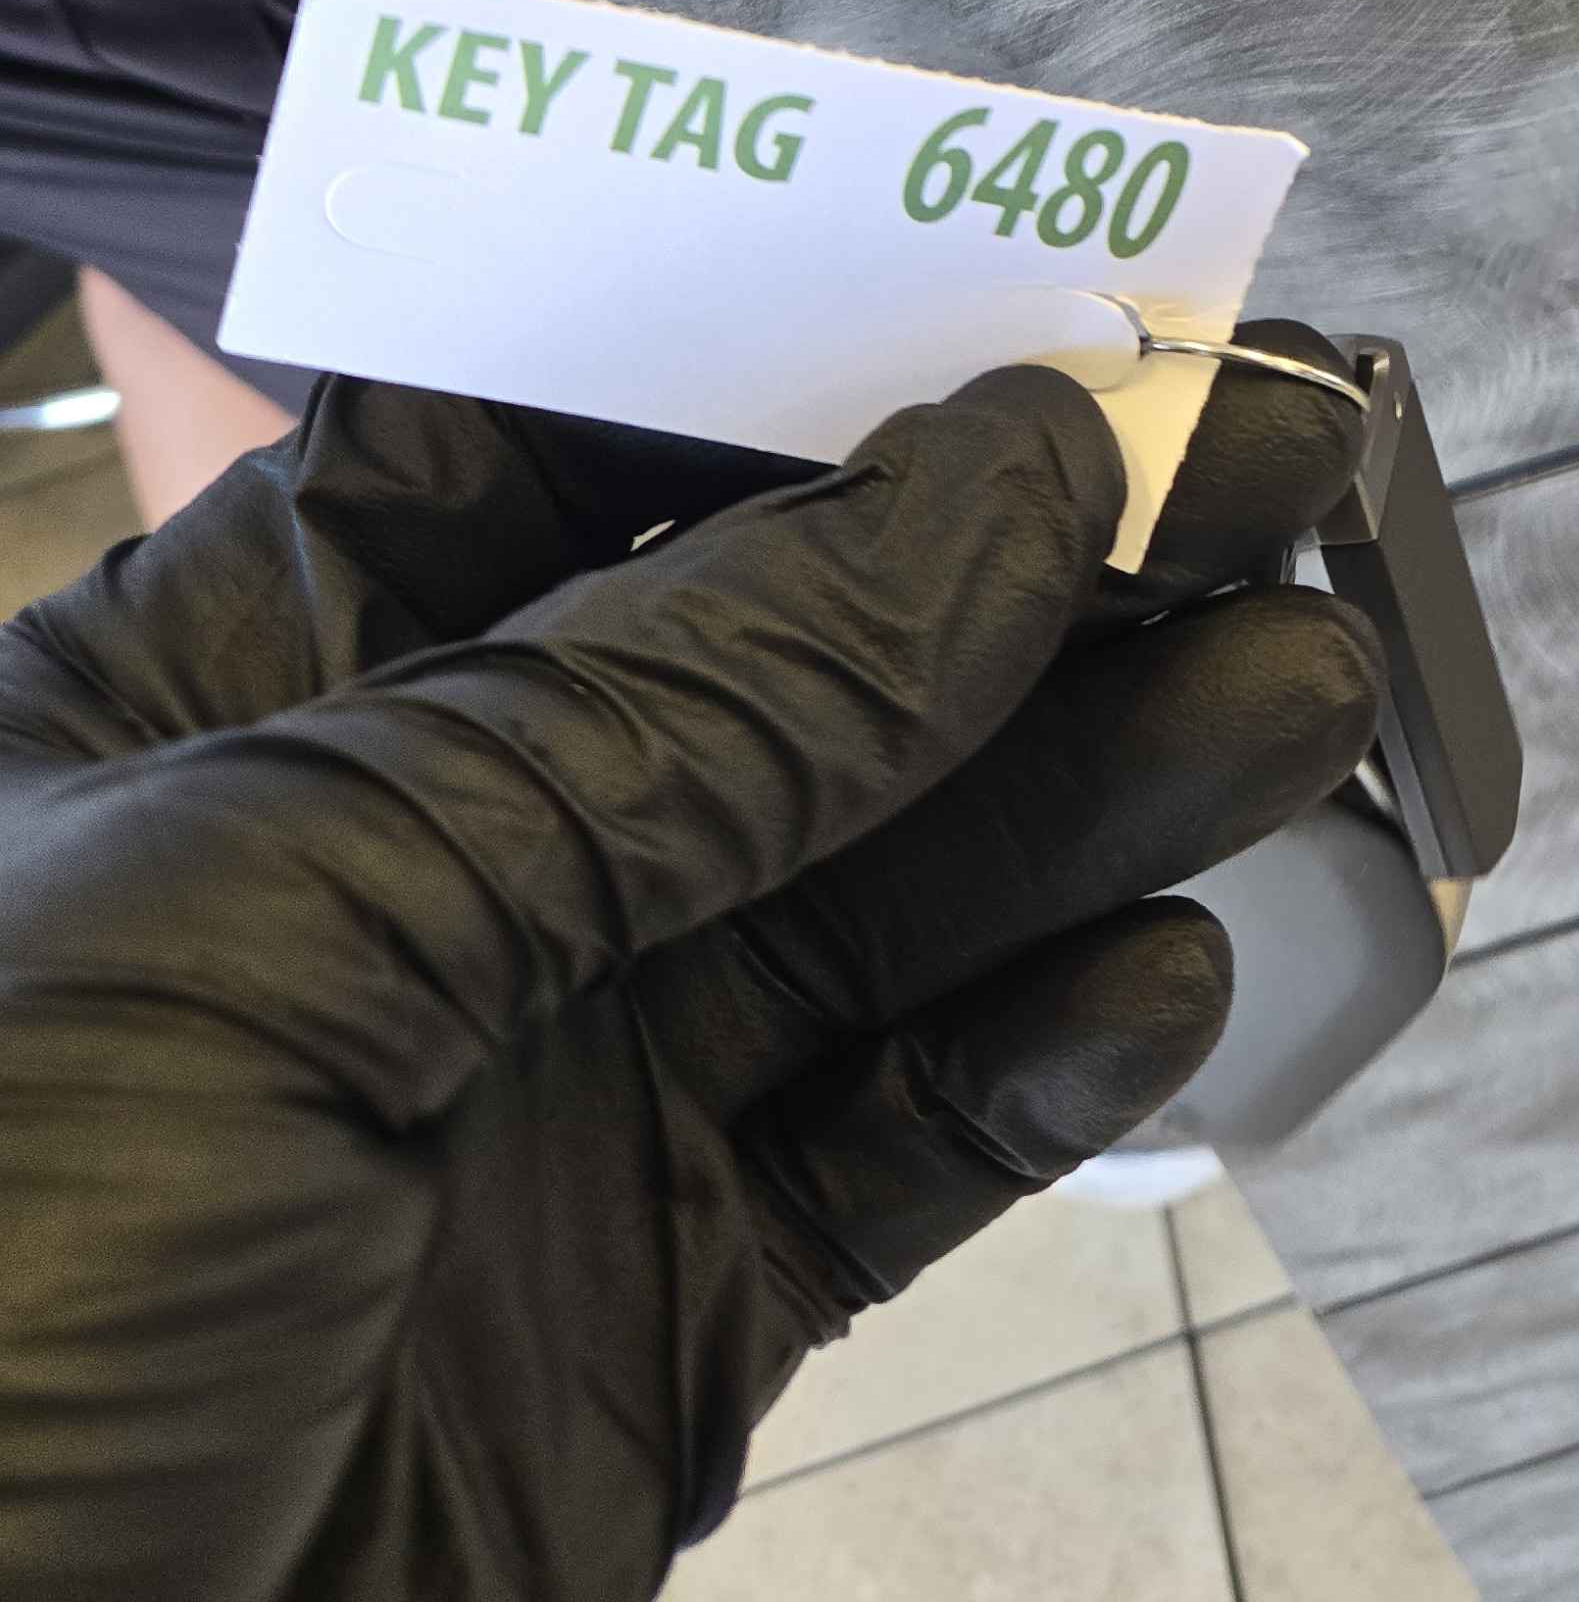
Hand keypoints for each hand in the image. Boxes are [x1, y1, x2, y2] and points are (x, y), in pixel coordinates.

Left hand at [0, 336, 1380, 1600]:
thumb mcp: (279, 930)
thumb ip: (665, 714)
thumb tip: (1003, 481)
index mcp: (237, 697)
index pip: (567, 432)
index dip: (822, 345)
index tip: (1063, 292)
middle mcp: (406, 874)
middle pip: (783, 654)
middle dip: (1033, 559)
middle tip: (1283, 469)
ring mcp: (541, 1098)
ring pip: (885, 893)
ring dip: (1099, 788)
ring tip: (1301, 694)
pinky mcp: (649, 1326)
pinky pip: (894, 1149)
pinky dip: (1043, 1061)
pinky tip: (1167, 974)